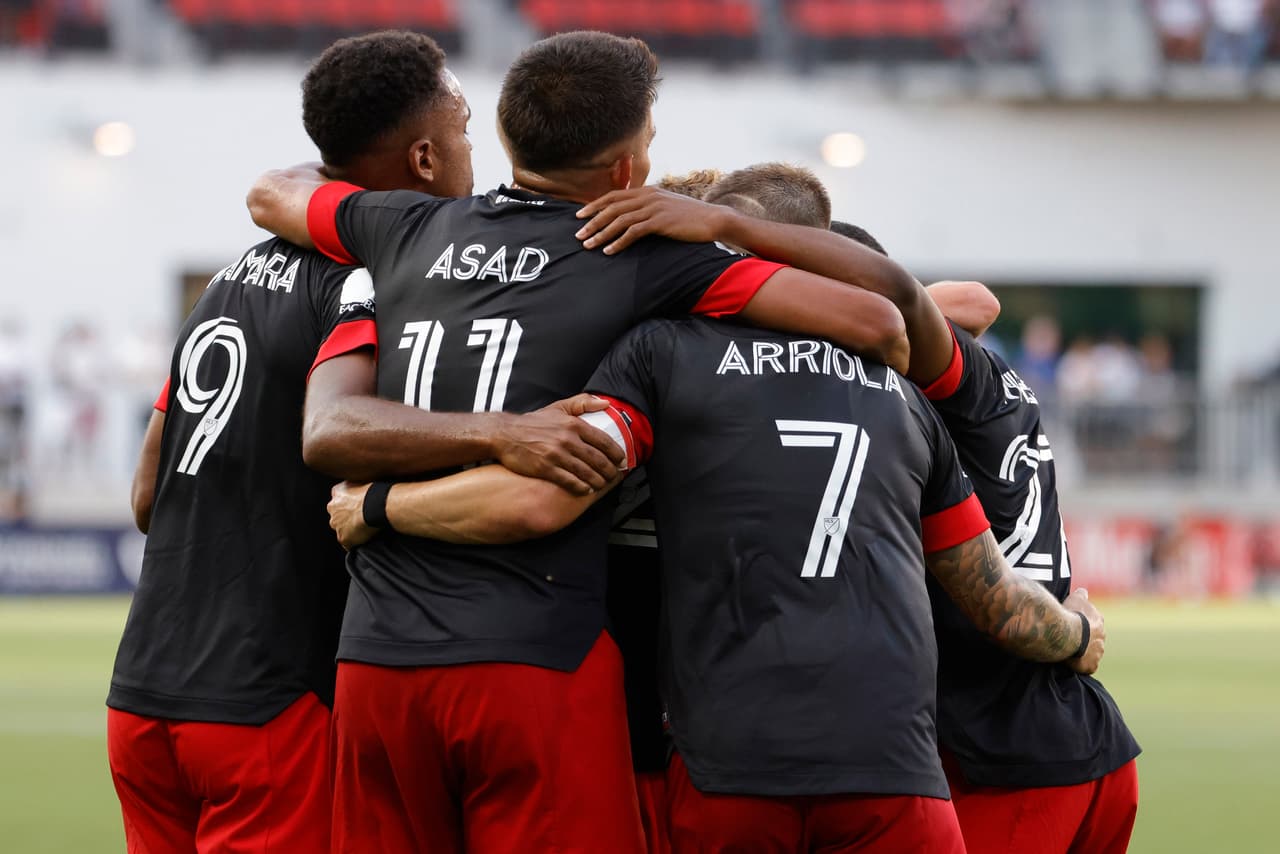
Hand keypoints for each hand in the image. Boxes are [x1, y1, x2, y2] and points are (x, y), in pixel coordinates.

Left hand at [328, 481, 377, 549]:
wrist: (376, 505)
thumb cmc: (374, 492)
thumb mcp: (363, 480)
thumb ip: (356, 484)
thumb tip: (361, 487)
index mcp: (337, 492)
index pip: (339, 499)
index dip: (348, 504)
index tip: (357, 507)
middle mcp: (332, 508)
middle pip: (337, 515)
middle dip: (347, 518)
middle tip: (362, 518)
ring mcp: (336, 524)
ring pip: (341, 529)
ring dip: (350, 530)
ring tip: (365, 528)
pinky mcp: (343, 538)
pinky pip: (348, 543)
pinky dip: (354, 542)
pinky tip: (365, 538)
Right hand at [493, 395, 625, 494]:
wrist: (505, 434)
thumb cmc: (532, 422)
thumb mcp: (558, 407)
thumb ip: (582, 403)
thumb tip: (606, 404)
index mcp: (573, 424)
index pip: (603, 440)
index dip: (617, 453)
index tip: (623, 460)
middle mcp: (568, 439)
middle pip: (598, 459)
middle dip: (610, 470)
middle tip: (615, 476)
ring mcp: (557, 455)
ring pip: (587, 472)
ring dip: (599, 481)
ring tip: (603, 484)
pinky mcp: (546, 468)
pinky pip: (570, 481)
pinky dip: (581, 487)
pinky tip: (587, 490)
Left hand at [576, 187, 731, 254]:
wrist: (713, 219)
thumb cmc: (690, 217)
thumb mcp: (667, 207)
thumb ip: (649, 208)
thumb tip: (634, 218)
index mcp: (647, 191)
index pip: (614, 196)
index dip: (594, 205)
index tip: (580, 215)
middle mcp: (648, 196)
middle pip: (612, 207)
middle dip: (592, 220)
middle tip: (578, 234)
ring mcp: (654, 208)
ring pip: (619, 220)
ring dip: (601, 233)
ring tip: (589, 245)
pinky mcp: (660, 222)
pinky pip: (633, 232)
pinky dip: (619, 242)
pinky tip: (609, 251)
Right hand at [1062, 588, 1105, 673]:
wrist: (1069, 633)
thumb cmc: (1071, 614)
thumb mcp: (1076, 598)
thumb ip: (1081, 595)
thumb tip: (1083, 591)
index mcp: (1099, 621)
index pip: (1094, 623)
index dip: (1084, 624)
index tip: (1075, 624)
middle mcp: (1102, 637)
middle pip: (1095, 639)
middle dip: (1086, 639)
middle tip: (1072, 638)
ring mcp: (1098, 653)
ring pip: (1092, 653)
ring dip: (1084, 653)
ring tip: (1070, 651)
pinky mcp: (1091, 665)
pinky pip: (1087, 666)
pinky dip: (1081, 665)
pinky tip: (1072, 663)